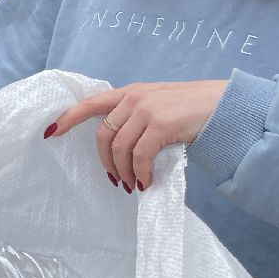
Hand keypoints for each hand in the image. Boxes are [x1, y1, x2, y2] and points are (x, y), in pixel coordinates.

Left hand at [46, 80, 226, 191]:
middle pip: (103, 134)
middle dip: (105, 161)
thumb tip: (120, 147)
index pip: (90, 103)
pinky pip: (140, 155)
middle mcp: (134, 98)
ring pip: (119, 148)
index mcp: (130, 92)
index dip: (68, 118)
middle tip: (117, 179)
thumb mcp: (159, 105)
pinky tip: (146, 183)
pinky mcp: (161, 125)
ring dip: (124, 171)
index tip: (52, 132)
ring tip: (133, 184)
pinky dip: (140, 173)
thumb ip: (137, 117)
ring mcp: (147, 110)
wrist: (226, 105)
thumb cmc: (193, 109)